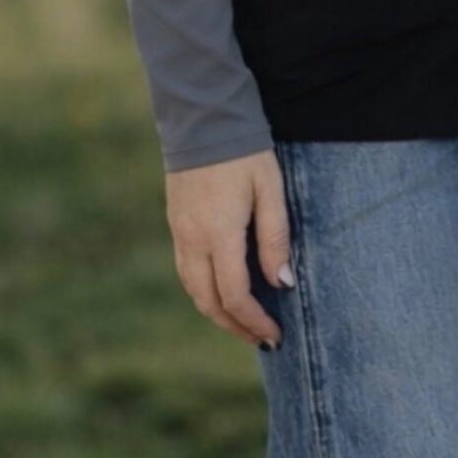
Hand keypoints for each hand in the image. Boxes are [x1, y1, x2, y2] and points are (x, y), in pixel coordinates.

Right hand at [165, 149, 292, 347]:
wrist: (204, 119)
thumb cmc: (246, 152)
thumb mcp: (270, 189)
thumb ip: (276, 237)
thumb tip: (281, 283)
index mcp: (218, 234)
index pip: (234, 295)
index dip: (254, 321)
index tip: (275, 335)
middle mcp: (192, 239)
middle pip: (208, 302)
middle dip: (234, 326)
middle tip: (261, 338)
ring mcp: (179, 232)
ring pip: (193, 290)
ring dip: (217, 313)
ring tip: (244, 323)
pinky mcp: (175, 224)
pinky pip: (186, 271)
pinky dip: (204, 292)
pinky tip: (222, 292)